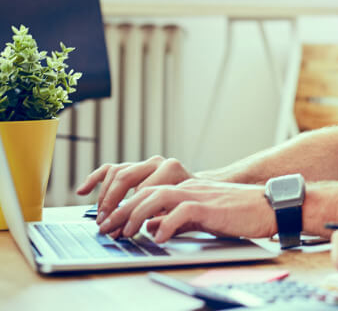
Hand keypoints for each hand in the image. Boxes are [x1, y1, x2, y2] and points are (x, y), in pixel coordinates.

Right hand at [76, 155, 193, 221]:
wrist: (198, 189)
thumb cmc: (190, 203)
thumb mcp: (183, 210)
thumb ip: (165, 218)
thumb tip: (146, 231)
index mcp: (171, 170)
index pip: (142, 191)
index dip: (130, 213)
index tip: (122, 231)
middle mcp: (157, 162)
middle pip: (124, 179)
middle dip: (112, 204)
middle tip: (105, 224)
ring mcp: (144, 163)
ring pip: (115, 173)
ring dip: (104, 197)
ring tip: (100, 217)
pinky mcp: (134, 166)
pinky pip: (109, 169)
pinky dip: (95, 179)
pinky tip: (82, 191)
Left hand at [97, 179, 275, 242]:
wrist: (269, 206)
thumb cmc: (239, 212)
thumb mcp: (201, 216)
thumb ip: (175, 219)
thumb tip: (151, 227)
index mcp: (185, 187)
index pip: (145, 189)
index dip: (123, 204)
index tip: (109, 222)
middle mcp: (188, 186)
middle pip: (144, 191)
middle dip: (120, 210)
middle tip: (106, 228)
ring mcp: (198, 194)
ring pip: (156, 196)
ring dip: (135, 215)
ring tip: (126, 233)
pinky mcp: (210, 206)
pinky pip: (181, 211)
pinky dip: (166, 224)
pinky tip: (159, 237)